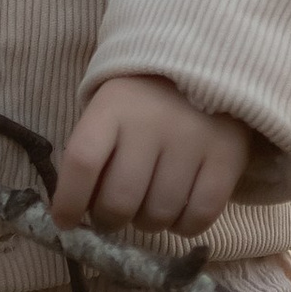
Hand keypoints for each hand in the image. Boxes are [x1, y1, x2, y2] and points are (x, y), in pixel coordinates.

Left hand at [50, 74, 249, 237]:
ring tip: (148, 205)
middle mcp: (151, 122)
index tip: (65, 221)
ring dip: (147, 223)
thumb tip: (73, 214)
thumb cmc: (144, 100)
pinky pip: (197, 217)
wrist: (206, 65)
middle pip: (119, 200)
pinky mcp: (226, 157)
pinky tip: (178, 210)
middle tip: (112, 215)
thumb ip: (93, 155)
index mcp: (114, 105)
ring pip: (157, 215)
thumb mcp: (110, 110)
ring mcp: (192, 140)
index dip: (68, 200)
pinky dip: (183, 226)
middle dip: (109, 220)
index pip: (82, 161)